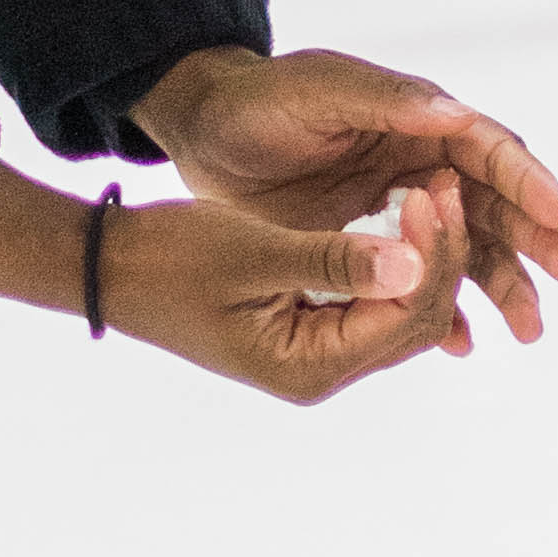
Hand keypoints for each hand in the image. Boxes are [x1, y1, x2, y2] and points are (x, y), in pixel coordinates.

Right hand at [0, 155, 493, 402]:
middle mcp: (319, 373)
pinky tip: (402, 215)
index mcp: (308, 366)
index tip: (432, 188)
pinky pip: (375, 302)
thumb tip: (411, 265)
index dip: (433, 253)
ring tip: (429, 192)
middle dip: (438, 253)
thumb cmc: (174, 259)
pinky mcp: (311, 329)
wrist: (116, 267)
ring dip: (422, 256)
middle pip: (414, 318)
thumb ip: (333, 260)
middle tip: (441, 183)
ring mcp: (317, 355)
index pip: (405, 315)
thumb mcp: (255, 253)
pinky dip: (395, 261)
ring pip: (401, 311)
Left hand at [133, 45, 557, 351]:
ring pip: (467, 252)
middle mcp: (423, 167)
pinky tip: (461, 343)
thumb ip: (384, 103)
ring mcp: (399, 211)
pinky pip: (418, 283)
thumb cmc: (261, 102)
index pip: (489, 151)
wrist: (205, 135)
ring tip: (529, 329)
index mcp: (421, 122)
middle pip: (494, 206)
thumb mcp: (318, 92)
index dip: (526, 180)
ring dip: (502, 287)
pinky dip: (442, 313)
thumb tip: (457, 115)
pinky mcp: (370, 247)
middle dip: (534, 241)